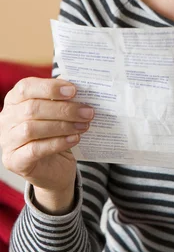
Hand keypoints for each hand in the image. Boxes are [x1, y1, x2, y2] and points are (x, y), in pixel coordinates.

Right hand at [0, 77, 93, 193]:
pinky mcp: (14, 160)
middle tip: (87, 112)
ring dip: (62, 126)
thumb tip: (79, 84)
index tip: (74, 90)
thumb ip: (63, 97)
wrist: (53, 166)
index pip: (26, 87)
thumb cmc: (55, 131)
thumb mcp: (57, 111)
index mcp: (14, 99)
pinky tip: (74, 139)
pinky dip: (58, 143)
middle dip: (63, 109)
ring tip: (84, 126)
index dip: (50, 87)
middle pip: (32, 108)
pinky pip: (35, 150)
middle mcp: (6, 118)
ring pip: (31, 129)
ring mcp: (7, 141)